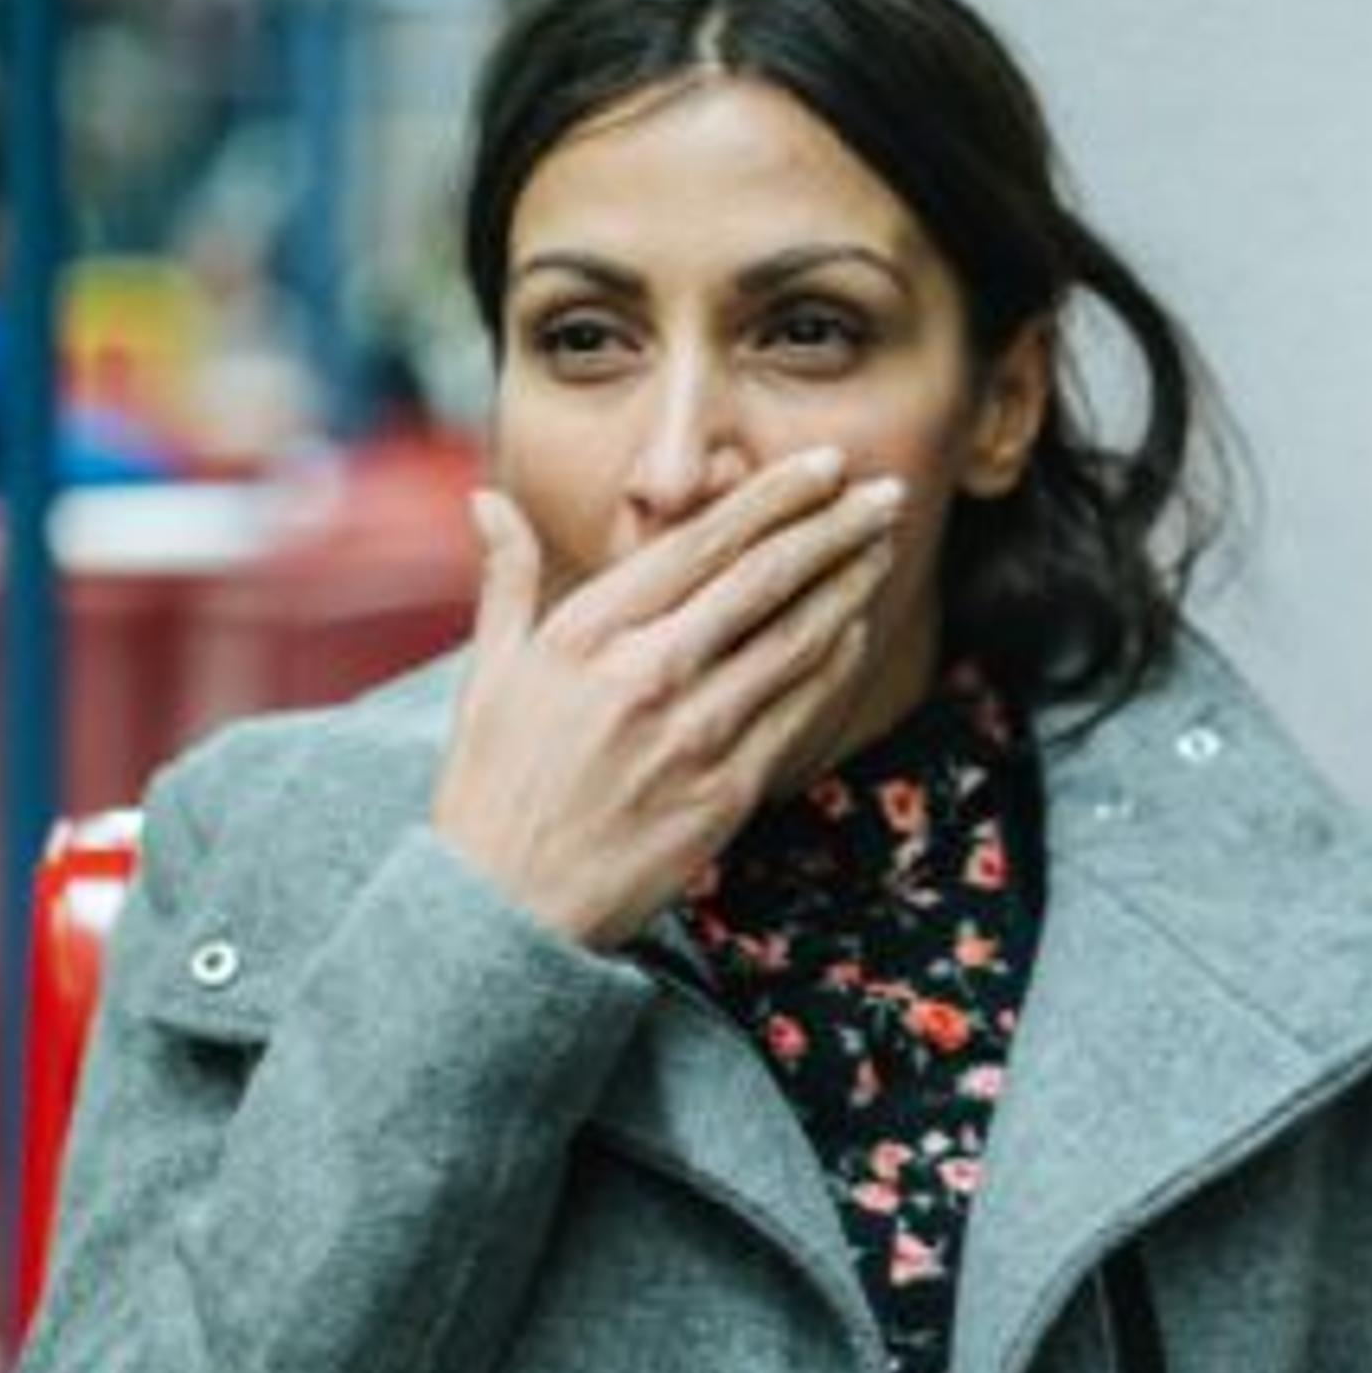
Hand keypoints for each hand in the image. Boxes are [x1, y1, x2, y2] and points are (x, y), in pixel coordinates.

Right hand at [430, 450, 904, 947]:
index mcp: (587, 632)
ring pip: (795, 639)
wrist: (504, 906)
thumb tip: (488, 499)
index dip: (773, 497)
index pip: (701, 542)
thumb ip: (505, 579)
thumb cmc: (492, 787)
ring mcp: (692, 733)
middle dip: (834, 527)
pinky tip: (857, 631)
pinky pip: (799, 712)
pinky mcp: (726, 791)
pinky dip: (835, 663)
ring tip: (885, 548)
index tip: (824, 466)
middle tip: (885, 491)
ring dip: (850, 586)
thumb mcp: (486, 674)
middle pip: (764, 578)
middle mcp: (645, 672)